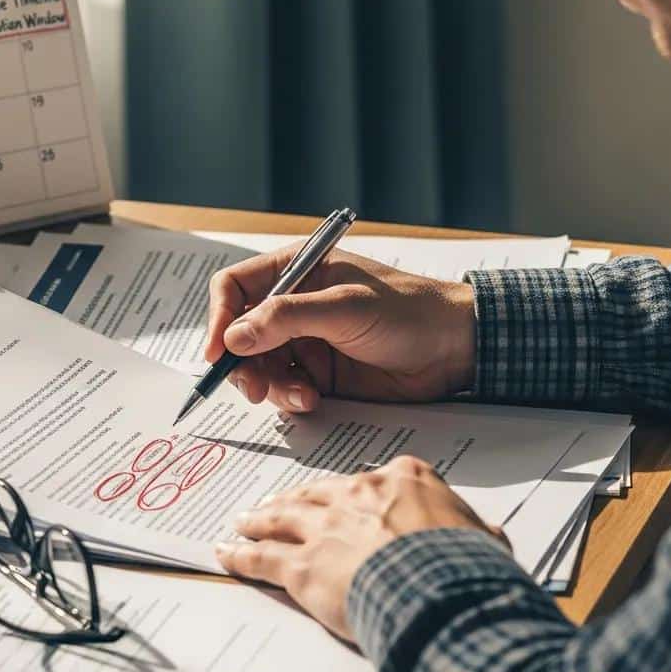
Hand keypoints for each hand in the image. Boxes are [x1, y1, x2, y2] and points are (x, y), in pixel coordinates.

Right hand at [205, 245, 476, 413]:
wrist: (453, 349)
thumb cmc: (406, 312)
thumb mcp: (344, 308)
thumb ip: (286, 319)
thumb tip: (233, 337)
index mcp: (296, 270)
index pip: (235, 288)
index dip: (218, 318)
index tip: (217, 352)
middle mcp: (294, 304)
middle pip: (239, 333)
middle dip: (242, 362)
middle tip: (253, 388)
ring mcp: (305, 340)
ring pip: (259, 366)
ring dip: (270, 386)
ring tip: (301, 396)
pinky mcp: (319, 374)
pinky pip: (285, 389)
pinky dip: (290, 399)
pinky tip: (313, 401)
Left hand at [214, 456, 508, 641]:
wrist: (439, 588)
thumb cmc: (465, 566)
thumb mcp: (482, 538)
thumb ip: (475, 531)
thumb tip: (490, 538)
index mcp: (403, 479)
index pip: (372, 482)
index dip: (351, 493)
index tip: (342, 498)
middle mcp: (357, 495)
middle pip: (317, 493)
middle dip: (294, 499)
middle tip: (276, 503)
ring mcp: (326, 528)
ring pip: (282, 517)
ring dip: (260, 519)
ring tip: (244, 521)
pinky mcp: (303, 566)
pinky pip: (262, 558)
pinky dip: (240, 555)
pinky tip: (226, 553)